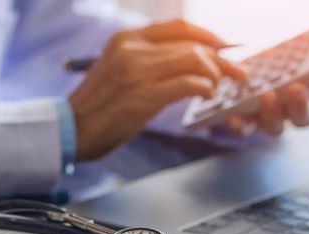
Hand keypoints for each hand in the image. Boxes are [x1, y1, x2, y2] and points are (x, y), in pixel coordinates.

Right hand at [69, 20, 246, 160]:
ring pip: (194, 61)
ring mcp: (137, 72)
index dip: (208, 36)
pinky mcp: (143, 96)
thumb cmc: (98, 106)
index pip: (179, 28)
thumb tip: (186, 62)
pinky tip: (206, 96)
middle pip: (192, 45)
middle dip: (222, 59)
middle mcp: (132, 50)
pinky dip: (204, 89)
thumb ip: (146, 60)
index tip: (225, 48)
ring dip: (215, 75)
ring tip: (218, 88)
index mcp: (126, 39)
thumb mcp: (117, 70)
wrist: (71, 130)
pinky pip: (188, 84)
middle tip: (238, 73)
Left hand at [224, 64, 308, 136]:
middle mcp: (275, 118)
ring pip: (251, 126)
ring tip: (250, 99)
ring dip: (248, 117)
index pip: (300, 119)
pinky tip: (228, 103)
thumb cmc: (305, 67)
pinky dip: (229, 116)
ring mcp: (253, 115)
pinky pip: (231, 119)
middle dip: (274, 113)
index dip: (298, 107)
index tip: (297, 87)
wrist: (279, 58)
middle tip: (271, 94)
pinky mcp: (234, 108)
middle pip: (274, 127)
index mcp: (297, 111)